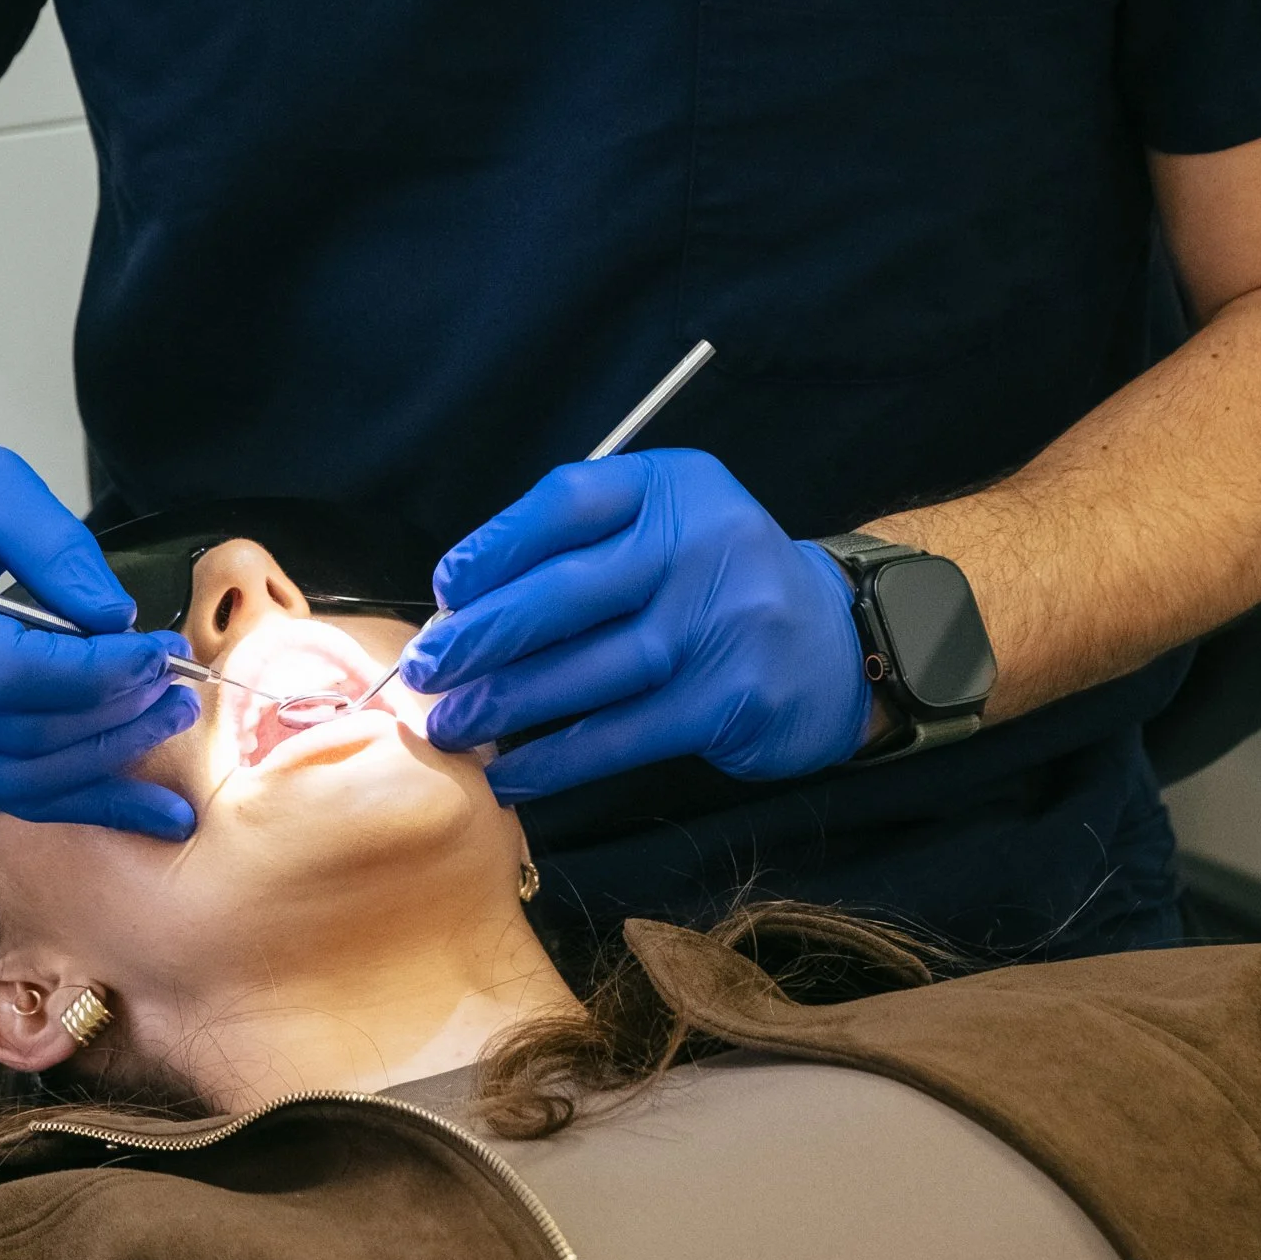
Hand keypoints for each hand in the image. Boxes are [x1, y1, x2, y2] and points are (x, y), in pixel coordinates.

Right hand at [0, 414, 197, 837]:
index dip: (99, 675)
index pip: (12, 673)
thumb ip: (55, 548)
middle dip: (111, 725)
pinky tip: (116, 792)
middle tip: (180, 701)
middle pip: (13, 737)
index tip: (163, 653)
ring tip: (164, 748)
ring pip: (0, 780)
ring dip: (94, 773)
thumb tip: (116, 620)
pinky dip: (53, 791)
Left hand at [409, 448, 872, 800]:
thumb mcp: (670, 526)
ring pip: (589, 669)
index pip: (568, 502)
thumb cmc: (718, 582)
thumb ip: (586, 544)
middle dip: (483, 635)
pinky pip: (622, 733)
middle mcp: (702, 544)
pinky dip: (557, 757)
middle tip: (426, 668)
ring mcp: (721, 623)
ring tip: (451, 724)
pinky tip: (512, 773)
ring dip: (507, 702)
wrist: (834, 645)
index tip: (446, 586)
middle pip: (568, 591)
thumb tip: (466, 603)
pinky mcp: (729, 698)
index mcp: (675, 487)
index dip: (496, 545)